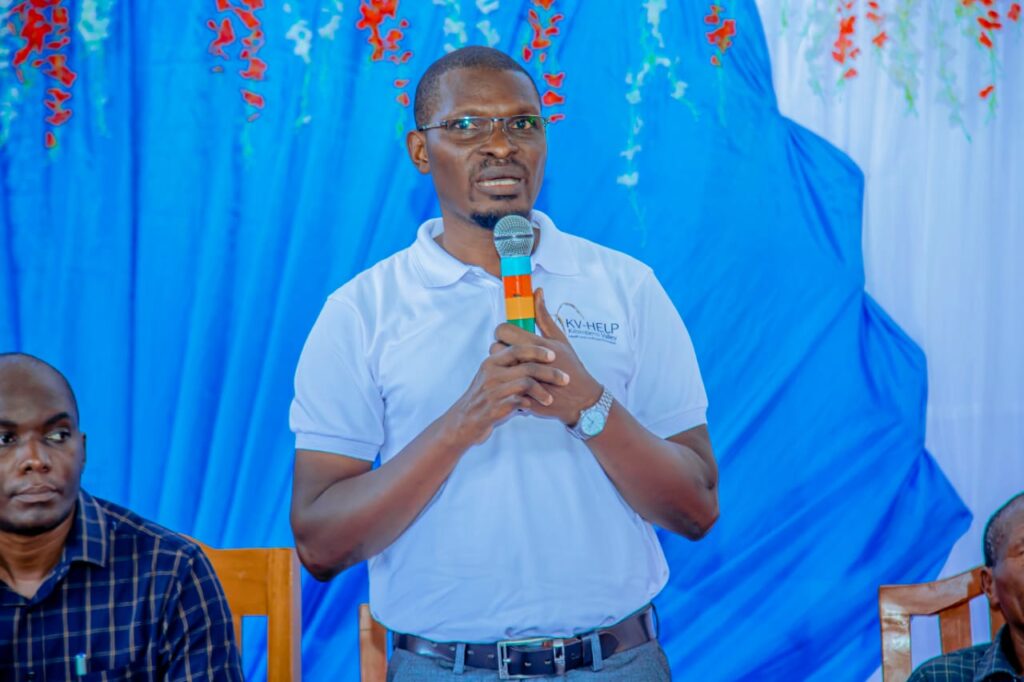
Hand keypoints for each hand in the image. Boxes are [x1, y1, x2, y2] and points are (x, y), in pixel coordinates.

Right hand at [445, 335, 570, 445]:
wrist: (464, 422)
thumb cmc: (483, 398)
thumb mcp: (491, 376)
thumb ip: (508, 365)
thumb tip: (531, 353)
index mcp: (492, 362)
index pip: (517, 348)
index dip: (537, 350)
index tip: (553, 355)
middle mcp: (491, 373)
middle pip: (527, 366)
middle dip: (550, 372)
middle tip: (565, 379)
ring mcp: (493, 390)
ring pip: (526, 383)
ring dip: (542, 391)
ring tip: (550, 399)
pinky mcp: (495, 407)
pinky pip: (519, 401)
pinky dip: (531, 404)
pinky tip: (536, 408)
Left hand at [490, 288, 602, 425]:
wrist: (581, 400)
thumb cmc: (571, 366)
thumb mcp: (560, 339)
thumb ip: (544, 316)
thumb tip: (536, 292)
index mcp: (536, 344)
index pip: (503, 330)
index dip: (503, 332)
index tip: (510, 337)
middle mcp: (527, 361)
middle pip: (495, 347)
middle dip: (501, 349)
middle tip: (512, 354)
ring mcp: (523, 379)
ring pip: (497, 366)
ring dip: (502, 366)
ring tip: (514, 368)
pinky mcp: (521, 395)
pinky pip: (503, 384)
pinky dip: (508, 383)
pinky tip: (517, 383)